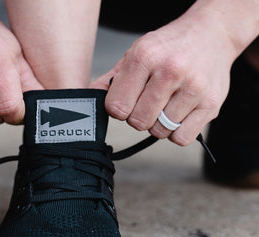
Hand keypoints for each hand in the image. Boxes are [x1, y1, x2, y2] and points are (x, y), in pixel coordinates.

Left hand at [90, 8, 236, 145]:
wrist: (213, 33)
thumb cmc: (169, 47)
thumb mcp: (136, 54)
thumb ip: (110, 81)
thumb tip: (87, 100)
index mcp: (145, 56)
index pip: (116, 107)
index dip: (119, 109)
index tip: (127, 101)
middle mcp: (171, 70)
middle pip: (138, 122)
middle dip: (139, 117)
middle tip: (149, 102)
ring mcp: (193, 87)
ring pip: (160, 132)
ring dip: (159, 124)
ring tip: (167, 104)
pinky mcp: (211, 104)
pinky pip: (181, 138)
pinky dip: (177, 132)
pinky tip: (180, 113)